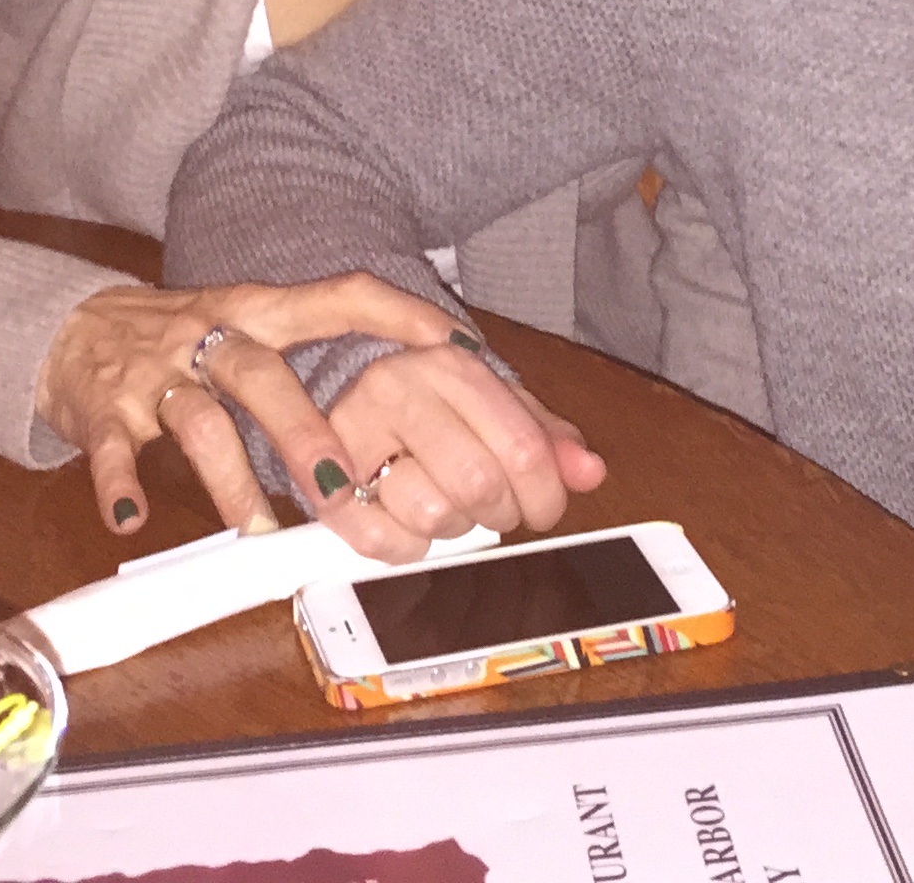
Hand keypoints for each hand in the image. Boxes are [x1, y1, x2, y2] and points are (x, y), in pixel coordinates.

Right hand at [33, 276, 461, 539]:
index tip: (457, 344)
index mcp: (258, 311)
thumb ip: (315, 351)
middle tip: (342, 485)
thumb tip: (416, 392)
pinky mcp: (105, 412)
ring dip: (230, 482)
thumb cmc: (181, 338)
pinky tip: (134, 518)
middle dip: (303, 431)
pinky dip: (121, 487)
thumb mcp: (248, 323)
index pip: (338, 297)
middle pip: (263, 374)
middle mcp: (211, 336)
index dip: (397, 315)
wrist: (71, 328)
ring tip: (258, 530)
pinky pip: (114, 452)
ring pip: (199, 423)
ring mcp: (157, 375)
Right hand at [316, 343, 605, 555]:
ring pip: (431, 515)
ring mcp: (353, 432)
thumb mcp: (494, 403)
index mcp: (450, 365)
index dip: (546, 494)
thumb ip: (545, 435)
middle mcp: (397, 388)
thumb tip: (590, 472)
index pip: (522, 448)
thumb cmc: (434, 404)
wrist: (345, 387)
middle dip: (500, 512)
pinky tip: (412, 525)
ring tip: (447, 505)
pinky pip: (380, 542)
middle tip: (496, 509)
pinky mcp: (323, 481)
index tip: (544, 507)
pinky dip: (406, 547)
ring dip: (452, 527)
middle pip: (478, 484)